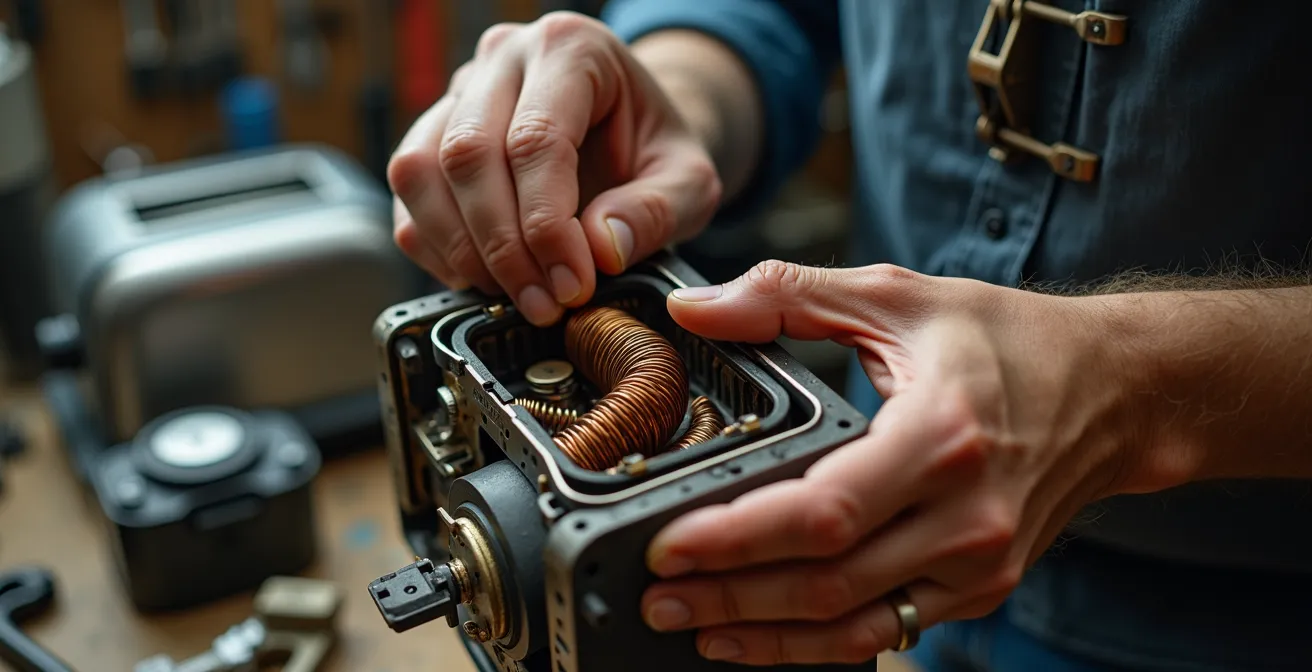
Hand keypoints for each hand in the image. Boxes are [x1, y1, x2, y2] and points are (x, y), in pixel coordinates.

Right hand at [388, 12, 721, 325]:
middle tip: (542, 302)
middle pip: (468, 153)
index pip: (536, 138)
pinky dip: (434, 246)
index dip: (545, 224)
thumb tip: (601, 249)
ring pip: (420, 170)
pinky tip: (482, 278)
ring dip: (460, 249)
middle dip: (502, 246)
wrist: (632, 132)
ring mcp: (458, 92)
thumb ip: (657, 212)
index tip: (571, 283)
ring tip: (515, 294)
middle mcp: (503, 59)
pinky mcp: (431, 133)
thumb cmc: (655, 148)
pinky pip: (408, 193)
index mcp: (571, 49)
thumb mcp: (689, 181)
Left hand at [640, 261, 1165, 664]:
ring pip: (852, 625)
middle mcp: (966, 516)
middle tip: (656, 595)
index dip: (737, 538)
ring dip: (764, 635)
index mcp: (941, 436)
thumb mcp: (898, 297)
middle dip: (729, 597)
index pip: (823, 512)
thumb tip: (694, 307)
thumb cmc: (1009, 340)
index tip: (668, 544)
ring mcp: (978, 565)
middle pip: (826, 582)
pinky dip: (817, 644)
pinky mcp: (981, 590)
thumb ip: (787, 295)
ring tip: (691, 626)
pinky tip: (762, 636)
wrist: (1116, 392)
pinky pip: (885, 632)